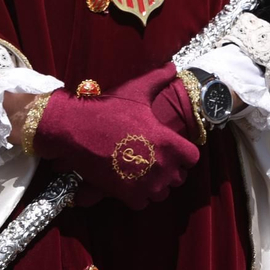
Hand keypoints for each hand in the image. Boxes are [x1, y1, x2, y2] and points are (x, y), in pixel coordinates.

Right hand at [32, 68, 199, 209]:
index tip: (173, 148)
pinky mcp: (127, 195)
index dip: (185, 153)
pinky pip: (143, 203)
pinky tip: (130, 181)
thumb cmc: (108, 109)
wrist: (75, 128)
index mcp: (167, 141)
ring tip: (143, 170)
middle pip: (179, 178)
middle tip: (155, 157)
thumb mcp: (136, 91)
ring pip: (161, 193)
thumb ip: (158, 79)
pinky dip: (139, 195)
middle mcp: (160, 165)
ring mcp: (144, 183)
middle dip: (170, 169)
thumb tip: (173, 67)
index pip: (193, 158)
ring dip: (155, 185)